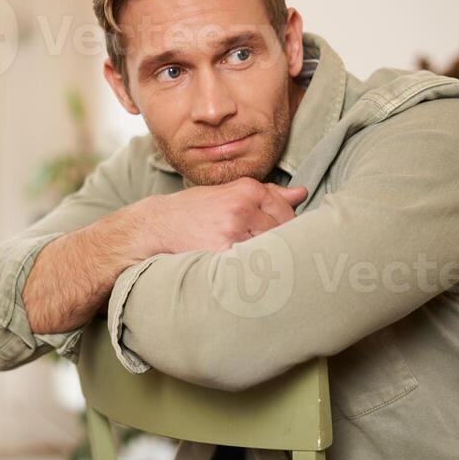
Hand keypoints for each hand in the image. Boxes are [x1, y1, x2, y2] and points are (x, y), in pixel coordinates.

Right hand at [140, 176, 307, 253]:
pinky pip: (252, 264)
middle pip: (283, 231)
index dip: (289, 227)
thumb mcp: (228, 193)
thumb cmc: (194, 210)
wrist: (157, 226)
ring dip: (269, 258)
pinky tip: (246, 270)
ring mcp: (233, 231)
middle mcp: (243, 208)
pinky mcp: (223, 253)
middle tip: (275, 254)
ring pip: (271, 248)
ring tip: (261, 263)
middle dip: (282, 244)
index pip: (287, 211)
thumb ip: (267, 193)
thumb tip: (301, 194)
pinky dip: (253, 269)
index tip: (282, 236)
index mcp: (247, 189)